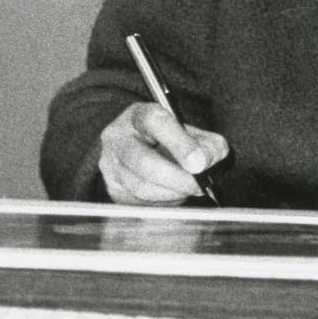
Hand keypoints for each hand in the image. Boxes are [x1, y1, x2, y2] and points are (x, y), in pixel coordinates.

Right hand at [97, 102, 231, 205]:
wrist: (142, 150)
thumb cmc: (170, 140)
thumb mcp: (191, 133)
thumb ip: (206, 143)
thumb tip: (206, 162)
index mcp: (139, 115)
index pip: (155, 122)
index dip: (179, 143)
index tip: (199, 163)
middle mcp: (118, 138)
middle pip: (142, 161)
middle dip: (176, 177)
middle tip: (198, 185)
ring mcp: (111, 165)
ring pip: (140, 186)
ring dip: (171, 193)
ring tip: (190, 189)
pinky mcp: (112, 189)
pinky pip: (139, 203)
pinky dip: (162, 203)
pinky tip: (174, 195)